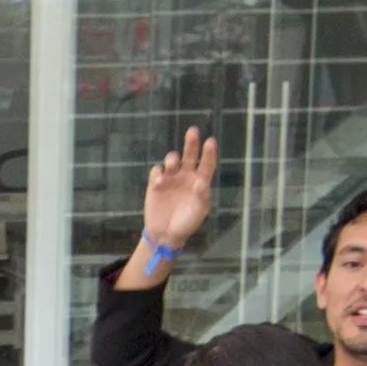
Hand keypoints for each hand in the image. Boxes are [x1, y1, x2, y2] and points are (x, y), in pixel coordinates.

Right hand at [140, 127, 218, 250]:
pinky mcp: (156, 184)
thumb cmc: (186, 223)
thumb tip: (201, 182)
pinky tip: (160, 181)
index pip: (206, 164)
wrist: (165, 234)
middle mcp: (186, 176)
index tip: (210, 141)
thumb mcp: (199, 212)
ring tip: (172, 164)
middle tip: (193, 131)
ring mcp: (171, 179)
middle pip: (189, 155)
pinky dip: (158, 173)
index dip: (208, 153)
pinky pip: (156, 171)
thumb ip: (201, 196)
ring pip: (172, 160)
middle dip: (191, 143)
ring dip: (172, 158)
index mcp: (199, 182)